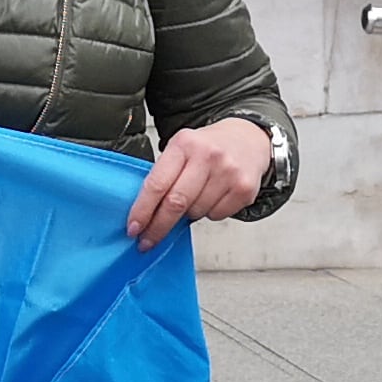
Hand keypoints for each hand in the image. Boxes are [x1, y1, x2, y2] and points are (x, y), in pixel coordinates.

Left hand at [127, 117, 276, 244]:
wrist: (247, 139)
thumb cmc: (207, 148)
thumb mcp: (181, 149)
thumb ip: (164, 175)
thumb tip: (145, 215)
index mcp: (184, 144)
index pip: (157, 184)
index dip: (142, 210)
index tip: (133, 229)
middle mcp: (207, 155)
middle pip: (176, 203)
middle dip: (158, 227)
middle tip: (148, 241)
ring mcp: (228, 172)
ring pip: (196, 212)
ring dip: (189, 214)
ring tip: (196, 196)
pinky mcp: (244, 188)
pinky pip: (216, 215)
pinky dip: (210, 212)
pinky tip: (214, 196)